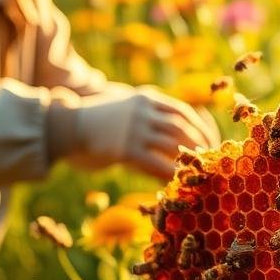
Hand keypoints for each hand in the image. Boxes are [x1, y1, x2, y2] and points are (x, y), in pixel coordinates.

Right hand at [73, 90, 219, 179]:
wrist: (69, 125)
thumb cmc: (100, 118)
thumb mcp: (127, 104)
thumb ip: (150, 111)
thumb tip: (178, 126)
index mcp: (147, 98)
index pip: (183, 112)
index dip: (200, 127)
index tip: (210, 140)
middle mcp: (144, 111)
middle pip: (182, 128)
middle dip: (199, 144)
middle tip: (209, 159)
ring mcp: (135, 130)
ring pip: (172, 145)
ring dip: (188, 159)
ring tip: (197, 171)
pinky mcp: (125, 149)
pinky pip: (155, 163)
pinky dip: (169, 172)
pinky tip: (176, 181)